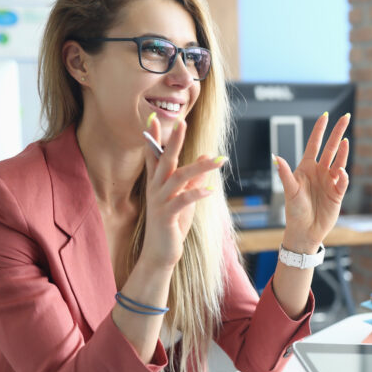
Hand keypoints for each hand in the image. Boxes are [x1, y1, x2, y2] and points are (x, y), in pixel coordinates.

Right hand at [139, 117, 223, 269]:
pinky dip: (196, 193)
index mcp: (157, 183)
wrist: (160, 253)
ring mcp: (159, 202)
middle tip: (183, 123)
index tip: (153, 118)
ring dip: (199, 167)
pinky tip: (210, 190)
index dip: (153, 138)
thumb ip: (194, 179)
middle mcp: (155, 189)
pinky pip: (182, 201)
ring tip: (218, 159)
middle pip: (165, 160)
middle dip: (174, 141)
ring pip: (178, 178)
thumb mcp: (185, 199)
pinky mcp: (166, 216)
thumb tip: (207, 158)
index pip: (154, 156)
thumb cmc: (172, 224)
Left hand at [276, 112, 350, 252]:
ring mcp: (330, 181)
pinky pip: (343, 181)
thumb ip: (285, 174)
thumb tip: (276, 158)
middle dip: (337, 132)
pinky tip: (340, 172)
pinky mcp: (338, 193)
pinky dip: (343, 175)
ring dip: (343, 151)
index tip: (326, 115)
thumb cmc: (294, 211)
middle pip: (330, 148)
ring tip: (345, 140)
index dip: (320, 130)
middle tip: (345, 117)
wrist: (305, 231)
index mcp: (306, 168)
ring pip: (339, 161)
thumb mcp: (289, 191)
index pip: (314, 144)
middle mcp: (319, 172)